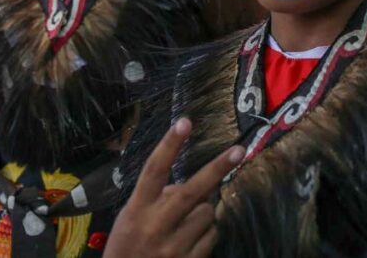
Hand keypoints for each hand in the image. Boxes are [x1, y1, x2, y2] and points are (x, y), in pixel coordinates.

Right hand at [104, 119, 243, 257]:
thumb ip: (155, 199)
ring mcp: (173, 247)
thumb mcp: (130, 220)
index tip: (184, 122)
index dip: (169, 145)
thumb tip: (188, 185)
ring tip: (186, 223)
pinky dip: (207, 233)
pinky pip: (212, 236)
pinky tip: (190, 241)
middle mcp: (155, 226)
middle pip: (191, 191)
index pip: (153, 171)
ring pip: (207, 213)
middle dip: (217, 168)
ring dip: (204, 211)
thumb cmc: (127, 248)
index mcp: (137, 211)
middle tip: (239, 150)